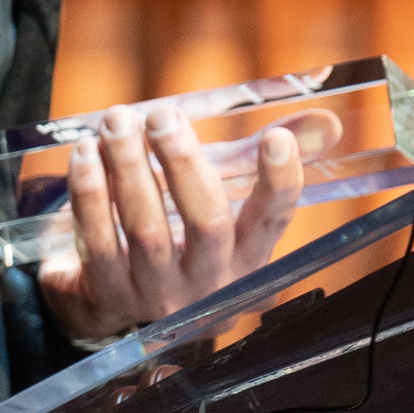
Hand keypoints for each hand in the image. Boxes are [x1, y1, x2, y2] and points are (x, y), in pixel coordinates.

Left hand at [36, 105, 322, 343]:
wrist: (110, 298)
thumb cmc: (176, 235)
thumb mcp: (223, 202)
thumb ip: (260, 161)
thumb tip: (327, 122)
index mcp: (248, 259)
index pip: (274, 221)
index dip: (279, 181)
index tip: (275, 138)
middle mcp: (209, 284)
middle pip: (206, 224)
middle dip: (182, 162)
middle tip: (161, 115)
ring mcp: (158, 295)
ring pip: (147, 230)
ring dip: (129, 167)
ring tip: (117, 121)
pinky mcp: (109, 296)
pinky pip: (98, 241)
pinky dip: (89, 192)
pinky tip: (86, 154)